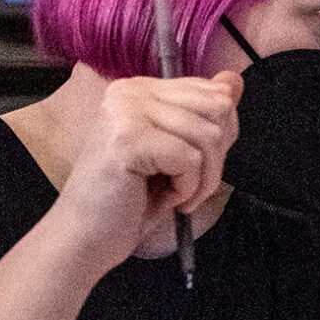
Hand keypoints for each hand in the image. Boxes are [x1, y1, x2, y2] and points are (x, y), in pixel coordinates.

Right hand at [48, 72, 240, 271]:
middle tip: (186, 182)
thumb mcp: (178, 152)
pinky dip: (187, 188)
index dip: (219, 134)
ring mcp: (125, 112)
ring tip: (175, 194)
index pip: (213, 91)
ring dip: (202, 178)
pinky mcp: (128, 140)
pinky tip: (161, 198)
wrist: (85, 239)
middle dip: (215, 156)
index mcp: (141, 89)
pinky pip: (191, 158)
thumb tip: (233, 80)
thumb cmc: (129, 201)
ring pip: (209, 134)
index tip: (193, 164)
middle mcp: (130, 91)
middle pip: (218, 108)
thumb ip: (205, 114)